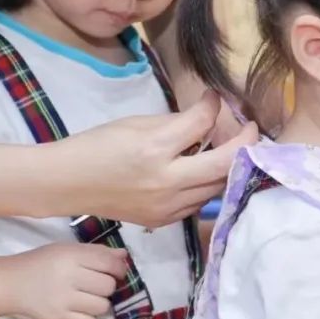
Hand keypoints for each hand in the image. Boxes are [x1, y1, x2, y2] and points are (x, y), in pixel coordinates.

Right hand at [4, 242, 129, 318]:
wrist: (11, 283)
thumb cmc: (42, 262)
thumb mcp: (67, 249)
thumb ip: (96, 252)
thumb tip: (124, 256)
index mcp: (71, 256)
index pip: (109, 263)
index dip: (118, 268)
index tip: (115, 271)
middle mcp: (68, 277)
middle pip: (108, 286)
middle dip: (107, 286)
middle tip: (95, 284)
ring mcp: (63, 300)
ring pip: (102, 306)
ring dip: (99, 303)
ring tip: (86, 298)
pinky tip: (80, 311)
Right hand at [60, 93, 257, 228]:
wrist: (69, 184)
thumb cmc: (98, 146)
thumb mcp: (137, 124)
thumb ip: (175, 123)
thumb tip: (206, 118)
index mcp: (155, 149)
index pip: (200, 123)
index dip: (213, 105)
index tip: (216, 97)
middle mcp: (166, 182)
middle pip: (224, 164)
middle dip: (245, 142)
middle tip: (251, 128)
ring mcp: (167, 206)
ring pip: (217, 186)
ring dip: (228, 166)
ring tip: (230, 149)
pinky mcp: (164, 221)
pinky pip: (199, 202)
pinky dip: (208, 184)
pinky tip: (205, 172)